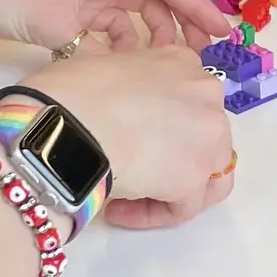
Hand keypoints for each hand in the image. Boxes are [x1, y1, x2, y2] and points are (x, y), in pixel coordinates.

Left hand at [0, 0, 232, 53]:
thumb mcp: (61, 23)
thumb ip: (103, 45)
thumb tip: (133, 72)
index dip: (199, 9)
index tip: (224, 34)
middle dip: (178, 28)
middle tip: (198, 60)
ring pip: (133, 14)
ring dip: (147, 40)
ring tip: (161, 71)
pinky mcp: (70, 5)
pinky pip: (108, 25)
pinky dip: (118, 45)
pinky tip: (122, 69)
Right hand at [18, 44, 233, 229]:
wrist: (67, 122)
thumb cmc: (69, 92)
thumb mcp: (103, 67)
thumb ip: (124, 86)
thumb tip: (114, 109)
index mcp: (182, 62)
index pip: (186, 100)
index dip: (157, 126)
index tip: (122, 138)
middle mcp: (207, 94)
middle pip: (202, 137)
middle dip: (170, 159)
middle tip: (131, 170)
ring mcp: (210, 135)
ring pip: (206, 173)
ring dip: (171, 190)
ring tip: (130, 198)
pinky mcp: (197, 176)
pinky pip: (184, 207)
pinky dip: (154, 214)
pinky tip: (119, 211)